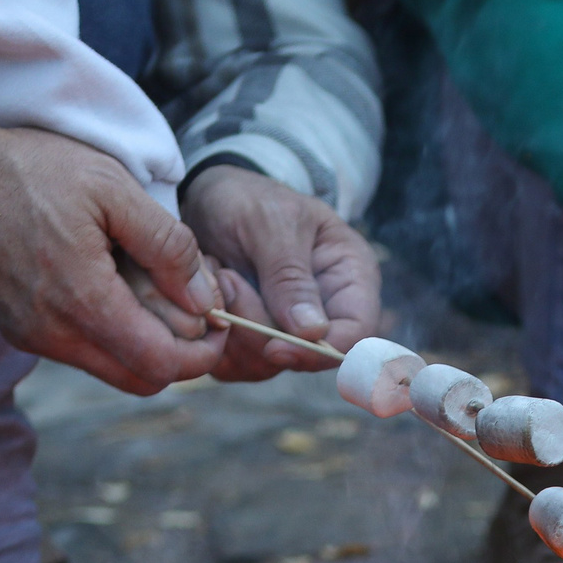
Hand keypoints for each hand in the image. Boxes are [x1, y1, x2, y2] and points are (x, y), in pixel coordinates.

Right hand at [0, 80, 225, 393]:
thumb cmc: (23, 169)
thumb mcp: (109, 187)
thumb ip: (167, 246)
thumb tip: (206, 298)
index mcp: (84, 304)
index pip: (164, 366)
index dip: (205, 354)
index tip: (221, 322)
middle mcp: (54, 335)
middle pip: (140, 380)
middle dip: (179, 357)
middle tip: (195, 312)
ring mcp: (29, 336)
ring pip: (108, 366)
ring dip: (141, 344)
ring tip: (151, 290)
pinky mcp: (12, 327)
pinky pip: (75, 349)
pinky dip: (105, 332)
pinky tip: (107, 284)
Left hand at [182, 165, 381, 378]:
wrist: (207, 197)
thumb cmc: (247, 198)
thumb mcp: (270, 223)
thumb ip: (290, 276)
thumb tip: (313, 333)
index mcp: (349, 277)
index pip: (355, 332)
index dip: (319, 350)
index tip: (274, 346)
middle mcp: (326, 310)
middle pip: (306, 355)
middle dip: (260, 330)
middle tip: (227, 279)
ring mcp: (289, 329)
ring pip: (269, 364)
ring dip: (234, 330)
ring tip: (217, 277)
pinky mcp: (255, 340)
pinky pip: (238, 364)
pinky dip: (216, 340)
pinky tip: (209, 296)